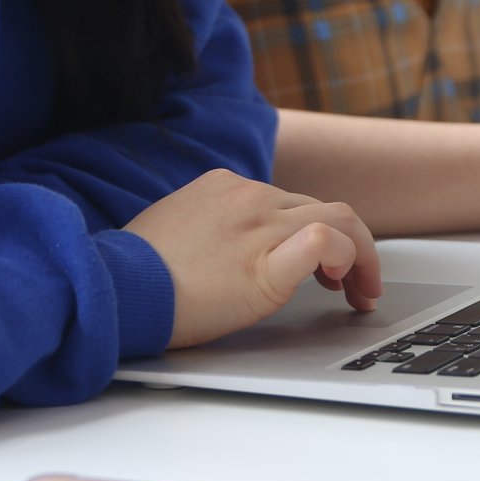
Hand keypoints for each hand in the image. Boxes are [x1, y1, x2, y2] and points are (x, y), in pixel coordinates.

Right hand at [125, 169, 382, 347]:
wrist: (117, 290)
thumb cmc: (137, 273)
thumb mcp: (176, 228)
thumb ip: (213, 228)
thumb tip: (230, 249)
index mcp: (226, 186)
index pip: (292, 202)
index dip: (319, 233)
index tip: (325, 267)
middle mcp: (248, 197)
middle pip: (326, 207)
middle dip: (354, 247)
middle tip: (358, 286)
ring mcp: (259, 225)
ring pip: (340, 220)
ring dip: (362, 257)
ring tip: (361, 293)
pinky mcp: (266, 262)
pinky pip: (325, 241)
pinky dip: (348, 258)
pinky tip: (342, 285)